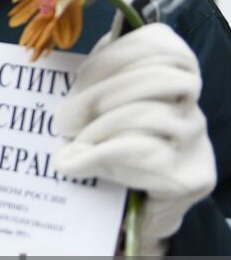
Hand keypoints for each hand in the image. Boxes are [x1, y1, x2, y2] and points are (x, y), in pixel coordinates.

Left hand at [54, 23, 216, 254]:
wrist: (130, 214)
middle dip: (101, 93)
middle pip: (159, 78)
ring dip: (101, 127)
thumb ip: (92, 79)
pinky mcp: (190, 177)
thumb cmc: (108, 150)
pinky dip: (103, 156)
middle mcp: (192, 109)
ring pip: (151, 115)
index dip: (118, 54)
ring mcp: (196, 143)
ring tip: (73, 143)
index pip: (163, 45)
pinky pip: (146, 154)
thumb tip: (65, 51)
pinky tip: (76, 163)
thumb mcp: (96, 109)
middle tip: (63, 118)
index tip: (80, 76)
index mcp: (173, 82)